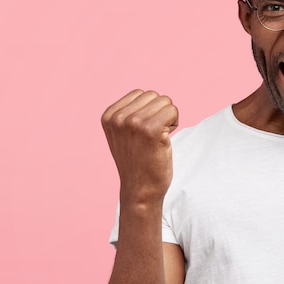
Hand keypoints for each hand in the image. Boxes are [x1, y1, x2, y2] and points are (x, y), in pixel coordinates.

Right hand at [101, 89, 178, 204]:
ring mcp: (133, 123)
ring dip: (168, 118)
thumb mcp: (122, 134)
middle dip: (160, 113)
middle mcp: (118, 117)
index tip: (143, 132)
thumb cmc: (137, 162)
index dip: (149, 110)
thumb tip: (149, 95)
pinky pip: (173, 110)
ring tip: (158, 138)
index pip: (141, 94)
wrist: (140, 190)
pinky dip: (175, 123)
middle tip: (153, 136)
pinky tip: (165, 139)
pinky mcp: (151, 129)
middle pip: (154, 95)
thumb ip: (128, 114)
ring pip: (165, 101)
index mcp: (109, 116)